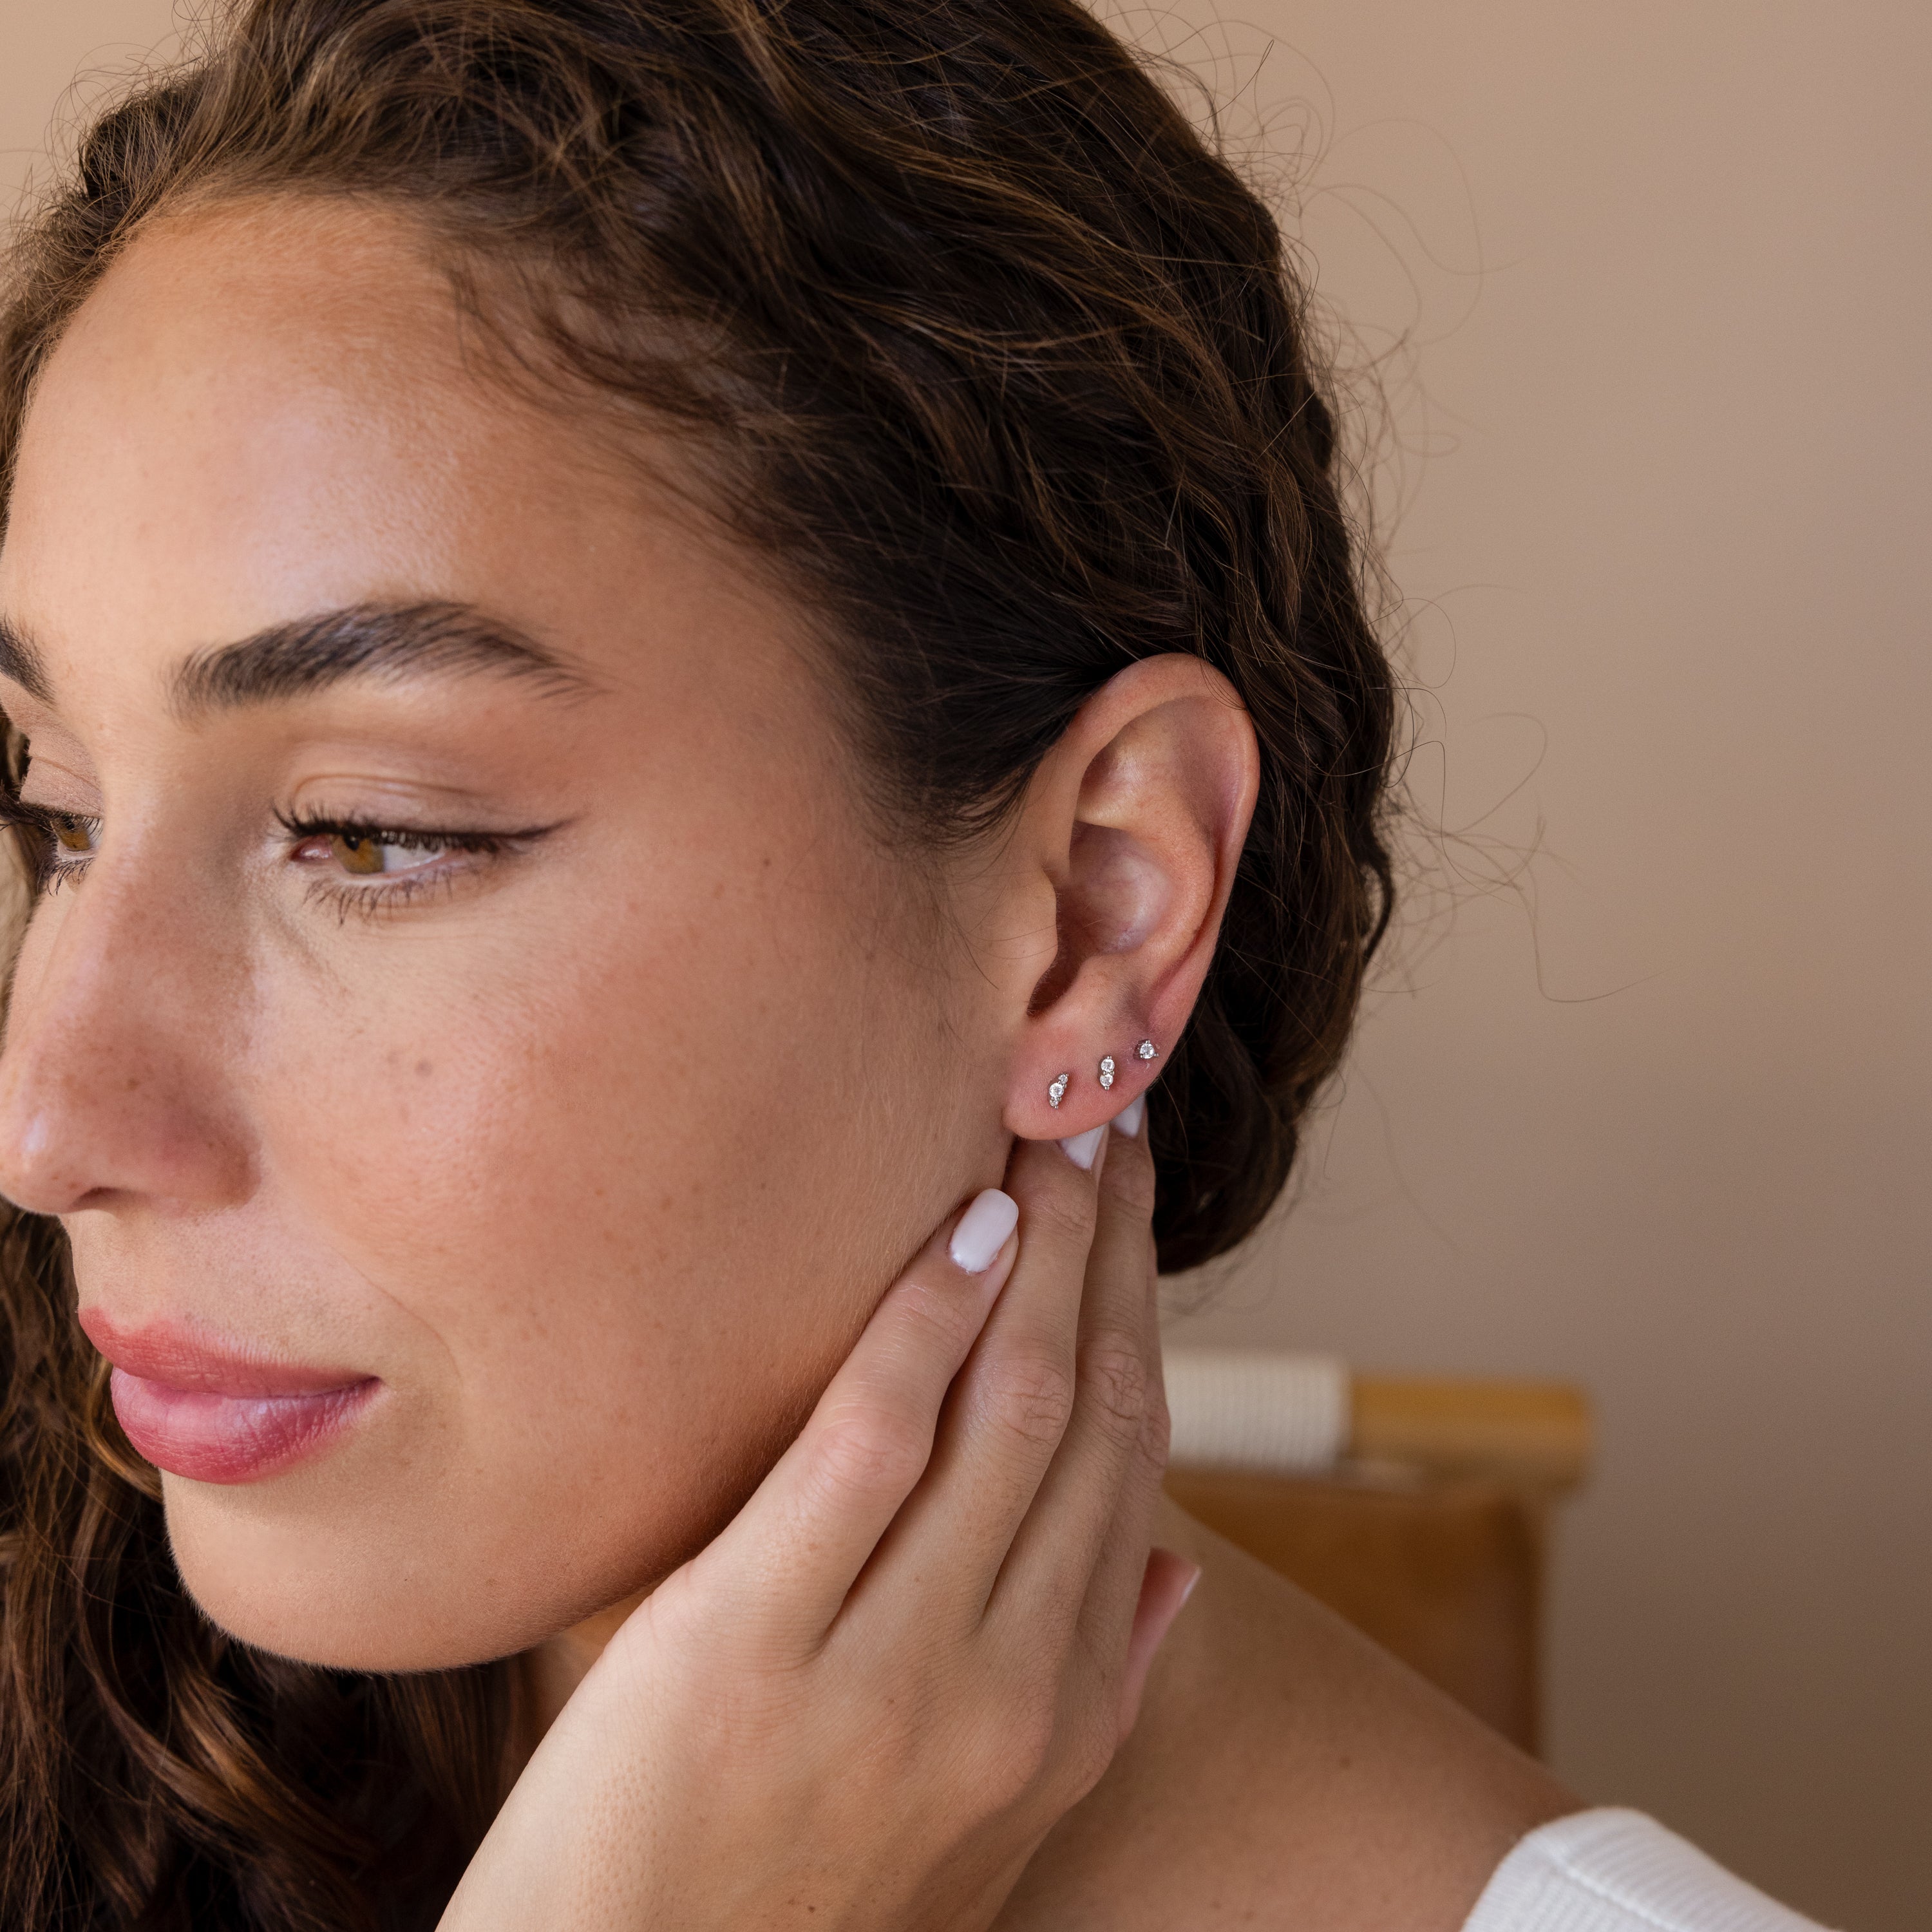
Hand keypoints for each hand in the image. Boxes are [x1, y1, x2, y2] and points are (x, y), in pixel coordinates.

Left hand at [438, 1110, 1194, 1931]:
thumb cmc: (799, 1907)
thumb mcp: (990, 1831)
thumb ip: (1096, 1693)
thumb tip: (1178, 1569)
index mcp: (1066, 1722)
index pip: (1134, 1469)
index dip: (1144, 1318)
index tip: (1135, 1213)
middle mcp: (1007, 1692)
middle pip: (1089, 1413)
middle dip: (1109, 1253)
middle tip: (1108, 1124)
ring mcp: (887, 1675)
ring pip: (1007, 1409)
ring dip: (1040, 1253)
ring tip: (1048, 1138)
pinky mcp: (751, 1646)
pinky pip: (871, 1442)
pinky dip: (925, 1322)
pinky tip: (960, 1230)